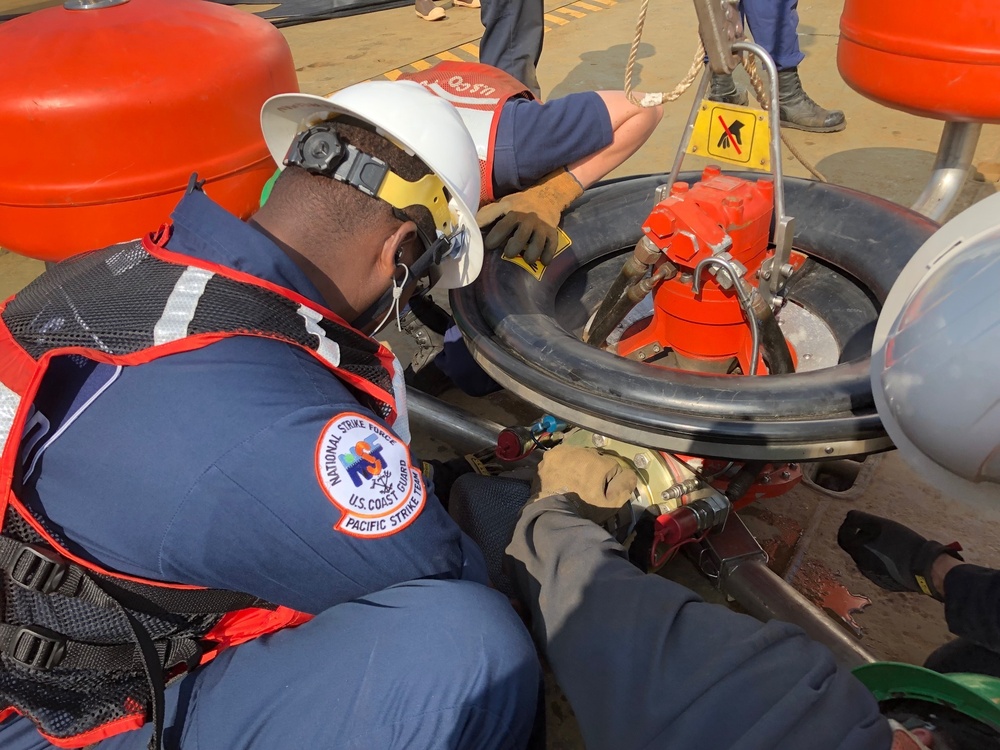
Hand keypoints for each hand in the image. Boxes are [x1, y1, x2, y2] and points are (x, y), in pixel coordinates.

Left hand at [476, 169, 582, 265]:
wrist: (548, 195)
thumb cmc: (520, 203)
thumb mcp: (504, 203)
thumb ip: (488, 214)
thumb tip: (469, 224)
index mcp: (512, 211)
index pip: (501, 225)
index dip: (493, 238)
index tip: (488, 247)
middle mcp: (527, 218)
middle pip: (520, 237)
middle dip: (513, 248)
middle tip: (508, 253)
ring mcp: (541, 225)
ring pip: (537, 243)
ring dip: (531, 254)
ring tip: (527, 259)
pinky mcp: (552, 232)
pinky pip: (551, 246)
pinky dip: (547, 256)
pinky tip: (543, 261)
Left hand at [530, 444, 636, 523]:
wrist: (553, 513)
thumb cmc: (584, 509)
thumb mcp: (611, 504)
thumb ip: (625, 486)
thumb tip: (628, 474)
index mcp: (599, 462)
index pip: (610, 466)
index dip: (607, 479)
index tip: (600, 490)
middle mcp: (582, 451)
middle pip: (592, 458)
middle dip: (591, 469)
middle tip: (585, 486)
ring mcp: (564, 452)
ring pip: (576, 455)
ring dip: (576, 464)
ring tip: (571, 481)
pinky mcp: (550, 456)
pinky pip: (561, 457)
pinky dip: (562, 464)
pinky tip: (561, 476)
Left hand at [837, 510, 962, 600]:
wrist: (925, 568)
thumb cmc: (903, 543)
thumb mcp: (881, 524)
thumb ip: (860, 518)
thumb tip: (849, 516)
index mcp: (859, 552)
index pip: (843, 539)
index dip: (847, 529)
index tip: (855, 522)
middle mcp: (863, 567)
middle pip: (856, 549)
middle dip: (863, 539)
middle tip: (878, 531)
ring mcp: (875, 577)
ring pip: (868, 559)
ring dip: (874, 550)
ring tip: (891, 543)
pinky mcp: (887, 584)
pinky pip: (880, 570)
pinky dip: (883, 561)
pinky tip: (897, 556)